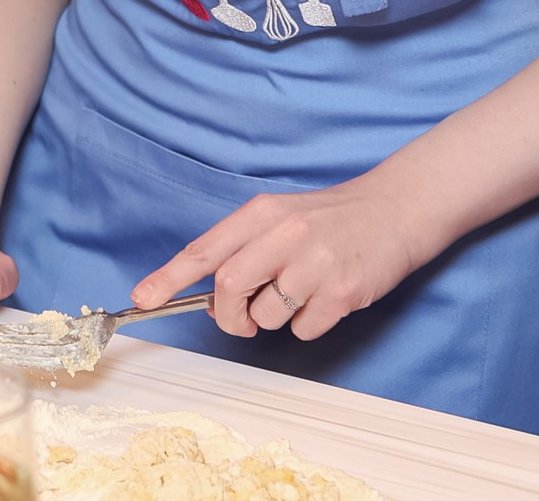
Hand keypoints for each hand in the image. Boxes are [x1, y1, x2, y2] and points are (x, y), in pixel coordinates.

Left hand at [131, 178, 430, 342]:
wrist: (395, 210)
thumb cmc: (331, 219)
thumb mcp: (281, 218)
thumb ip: (244, 250)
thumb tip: (212, 298)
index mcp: (262, 214)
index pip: (205, 249)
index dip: (168, 277)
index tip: (143, 298)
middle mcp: (286, 234)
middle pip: (230, 287)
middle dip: (228, 315)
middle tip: (242, 320)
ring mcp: (315, 263)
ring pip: (267, 315)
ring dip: (274, 318)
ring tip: (301, 292)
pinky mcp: (343, 291)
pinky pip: (304, 329)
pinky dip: (307, 325)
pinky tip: (325, 300)